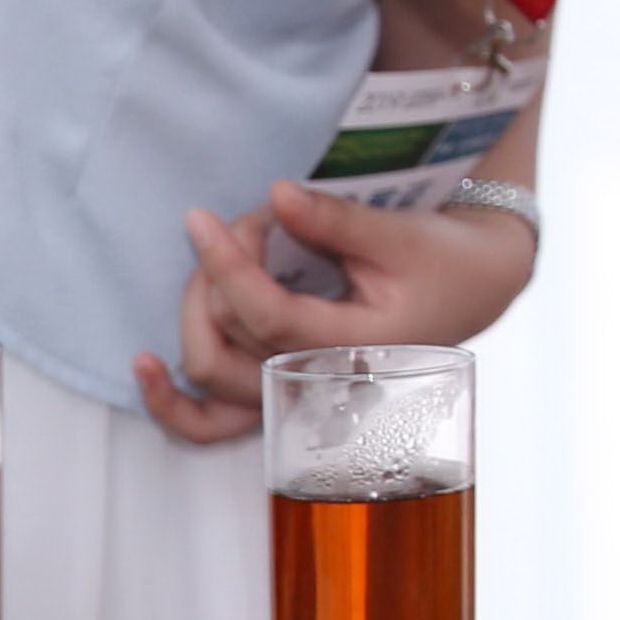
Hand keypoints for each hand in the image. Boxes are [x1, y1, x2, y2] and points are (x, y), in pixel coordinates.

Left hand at [130, 183, 538, 444]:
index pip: (269, 317)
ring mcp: (297, 398)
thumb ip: (334, 220)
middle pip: (227, 348)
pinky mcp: (281, 394)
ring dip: (195, 315)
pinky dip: (173, 404)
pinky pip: (214, 424)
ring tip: (215, 260)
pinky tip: (146, 364)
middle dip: (217, 275)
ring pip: (211, 379)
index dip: (227, 266)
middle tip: (249, 222)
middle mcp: (322, 387)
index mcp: (358, 350)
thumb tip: (276, 196)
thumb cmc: (444, 260)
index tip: (202, 218)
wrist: (473, 286)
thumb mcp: (402, 233)